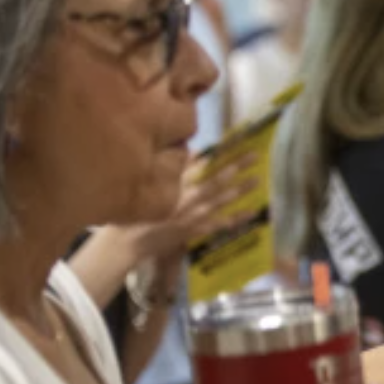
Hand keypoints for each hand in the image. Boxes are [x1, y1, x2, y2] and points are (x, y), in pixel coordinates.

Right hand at [95, 156, 264, 291]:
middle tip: (256, 155)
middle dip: (235, 166)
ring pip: (218, 199)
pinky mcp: (190, 231)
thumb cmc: (136, 212)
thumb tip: (191, 152)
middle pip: (213, 178)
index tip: (236, 142)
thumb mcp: (151, 185)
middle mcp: (182, 195)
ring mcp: (187, 214)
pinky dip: (232, 219)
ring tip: (257, 180)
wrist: (126, 241)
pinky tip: (249, 214)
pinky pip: (216, 224)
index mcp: (171, 182)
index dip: (218, 153)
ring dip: (239, 189)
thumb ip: (173, 169)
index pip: (198, 163)